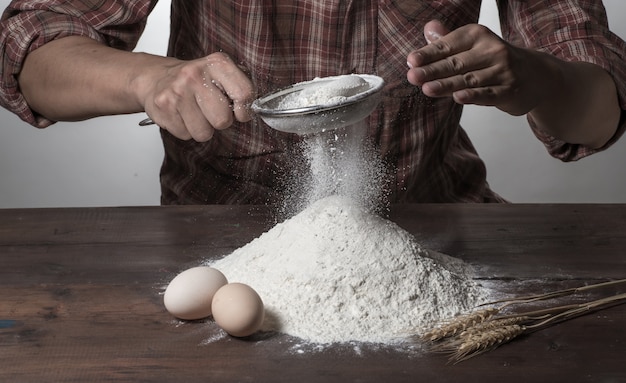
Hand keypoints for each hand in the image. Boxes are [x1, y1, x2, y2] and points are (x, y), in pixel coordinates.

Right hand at [142, 52, 254, 140]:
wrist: (155, 77)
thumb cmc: (194, 80)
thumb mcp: (220, 73)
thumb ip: (239, 86)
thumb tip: (251, 108)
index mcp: (217, 64)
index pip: (244, 93)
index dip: (245, 110)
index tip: (240, 112)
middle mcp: (195, 75)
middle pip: (223, 120)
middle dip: (220, 121)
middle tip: (211, 110)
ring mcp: (177, 92)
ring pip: (203, 133)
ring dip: (202, 128)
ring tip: (195, 113)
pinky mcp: (163, 108)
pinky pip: (185, 135)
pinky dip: (185, 129)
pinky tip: (181, 115)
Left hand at [406, 20, 550, 116]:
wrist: (536, 75)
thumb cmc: (495, 60)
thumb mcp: (473, 45)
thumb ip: (448, 40)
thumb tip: (429, 28)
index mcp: (479, 35)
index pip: (449, 45)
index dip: (429, 53)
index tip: (411, 60)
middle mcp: (492, 49)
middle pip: (456, 62)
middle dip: (432, 70)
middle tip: (412, 76)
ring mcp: (503, 70)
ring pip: (469, 79)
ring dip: (447, 84)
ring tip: (427, 89)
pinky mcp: (510, 90)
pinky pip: (488, 93)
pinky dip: (473, 96)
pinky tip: (458, 97)